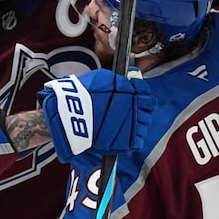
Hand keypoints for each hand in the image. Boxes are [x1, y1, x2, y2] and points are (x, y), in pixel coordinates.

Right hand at [39, 69, 154, 166]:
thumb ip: (121, 79)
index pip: (146, 92)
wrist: (70, 115)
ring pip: (144, 125)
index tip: (135, 95)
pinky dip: (133, 138)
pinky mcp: (125, 143)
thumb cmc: (83, 95)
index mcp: (131, 92)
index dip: (141, 93)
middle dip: (141, 108)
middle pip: (148, 109)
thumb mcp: (104, 78)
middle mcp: (134, 109)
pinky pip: (138, 141)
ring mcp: (131, 127)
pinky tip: (124, 134)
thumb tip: (134, 76)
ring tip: (124, 123)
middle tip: (129, 109)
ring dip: (137, 123)